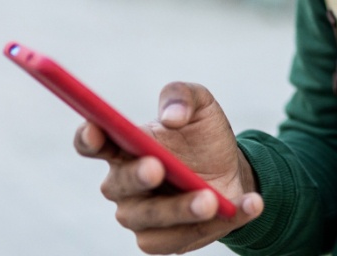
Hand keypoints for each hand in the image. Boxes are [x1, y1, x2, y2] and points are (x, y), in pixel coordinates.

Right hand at [74, 82, 263, 253]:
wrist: (232, 168)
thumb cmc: (204, 134)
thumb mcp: (200, 103)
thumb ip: (182, 96)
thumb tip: (172, 117)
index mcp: (124, 146)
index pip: (92, 142)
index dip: (88, 137)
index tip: (96, 128)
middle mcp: (125, 184)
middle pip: (117, 185)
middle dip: (137, 177)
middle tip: (158, 167)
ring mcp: (142, 216)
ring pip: (151, 219)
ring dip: (181, 209)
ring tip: (210, 200)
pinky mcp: (165, 240)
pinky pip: (185, 238)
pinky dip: (220, 223)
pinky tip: (249, 205)